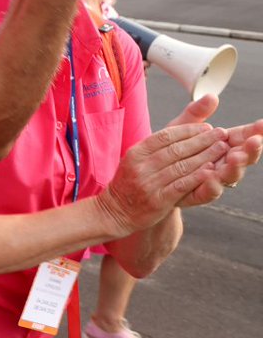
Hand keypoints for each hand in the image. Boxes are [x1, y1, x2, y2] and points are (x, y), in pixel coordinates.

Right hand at [97, 121, 228, 234]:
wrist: (115, 211)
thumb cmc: (131, 182)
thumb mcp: (136, 159)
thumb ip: (156, 145)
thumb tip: (181, 131)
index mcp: (136, 153)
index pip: (165, 136)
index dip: (188, 130)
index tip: (206, 126)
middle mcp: (141, 166)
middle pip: (176, 149)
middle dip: (202, 140)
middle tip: (221, 134)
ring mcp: (148, 184)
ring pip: (181, 166)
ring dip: (205, 156)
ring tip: (222, 149)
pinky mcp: (158, 201)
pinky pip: (181, 185)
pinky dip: (197, 177)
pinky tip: (211, 171)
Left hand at [174, 95, 262, 204]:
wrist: (153, 175)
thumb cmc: (172, 148)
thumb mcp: (181, 127)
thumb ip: (196, 113)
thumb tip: (212, 96)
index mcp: (223, 145)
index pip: (244, 137)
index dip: (255, 131)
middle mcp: (223, 163)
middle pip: (243, 157)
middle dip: (251, 150)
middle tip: (255, 141)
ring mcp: (214, 179)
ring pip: (230, 175)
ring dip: (234, 167)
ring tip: (235, 157)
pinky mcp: (198, 194)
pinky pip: (208, 192)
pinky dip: (212, 185)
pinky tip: (211, 177)